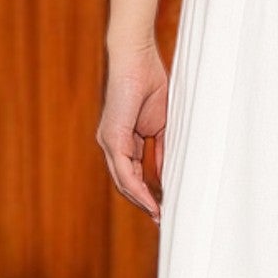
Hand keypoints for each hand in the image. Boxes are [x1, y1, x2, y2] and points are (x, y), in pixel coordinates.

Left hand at [98, 43, 168, 223]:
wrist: (137, 59)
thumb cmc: (150, 84)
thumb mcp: (161, 125)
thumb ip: (162, 149)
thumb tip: (167, 174)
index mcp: (123, 140)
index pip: (133, 174)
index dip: (148, 192)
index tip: (163, 208)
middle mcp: (112, 144)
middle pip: (126, 183)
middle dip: (144, 202)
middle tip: (162, 219)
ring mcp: (109, 142)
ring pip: (123, 181)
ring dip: (141, 201)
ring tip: (159, 215)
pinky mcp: (113, 137)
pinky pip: (124, 170)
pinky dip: (138, 188)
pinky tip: (151, 200)